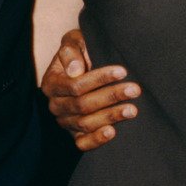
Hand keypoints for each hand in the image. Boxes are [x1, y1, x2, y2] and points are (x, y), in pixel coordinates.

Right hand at [40, 29, 140, 150]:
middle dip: (110, 96)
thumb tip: (75, 71)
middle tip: (135, 89)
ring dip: (110, 116)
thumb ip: (70, 51)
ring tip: (132, 109)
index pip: (75, 85)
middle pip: (83, 105)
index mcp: (51, 84)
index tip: (123, 71)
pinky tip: (113, 132)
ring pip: (85, 123)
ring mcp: (65, 121)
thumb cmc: (79, 51)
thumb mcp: (73, 42)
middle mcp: (55, 105)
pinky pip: (82, 143)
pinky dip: (96, 140)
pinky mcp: (75, 134)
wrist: (82, 64)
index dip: (99, 79)